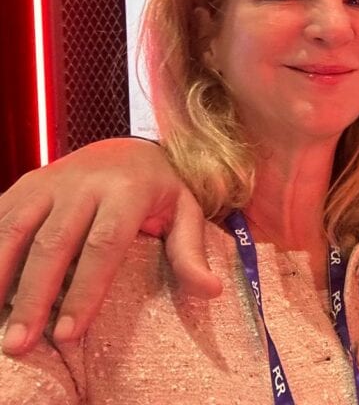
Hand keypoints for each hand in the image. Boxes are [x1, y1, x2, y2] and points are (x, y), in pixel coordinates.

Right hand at [0, 138, 219, 354]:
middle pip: (53, 243)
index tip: (70, 333)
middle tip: (21, 342)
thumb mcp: (185, 213)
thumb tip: (210, 291)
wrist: (130, 145)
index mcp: (128, 189)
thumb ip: (191, 252)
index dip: (85, 290)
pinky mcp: (26, 183)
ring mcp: (50, 181)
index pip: (104, 244)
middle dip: (35, 296)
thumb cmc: (160, 189)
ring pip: (15, 229)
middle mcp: (85, 181)